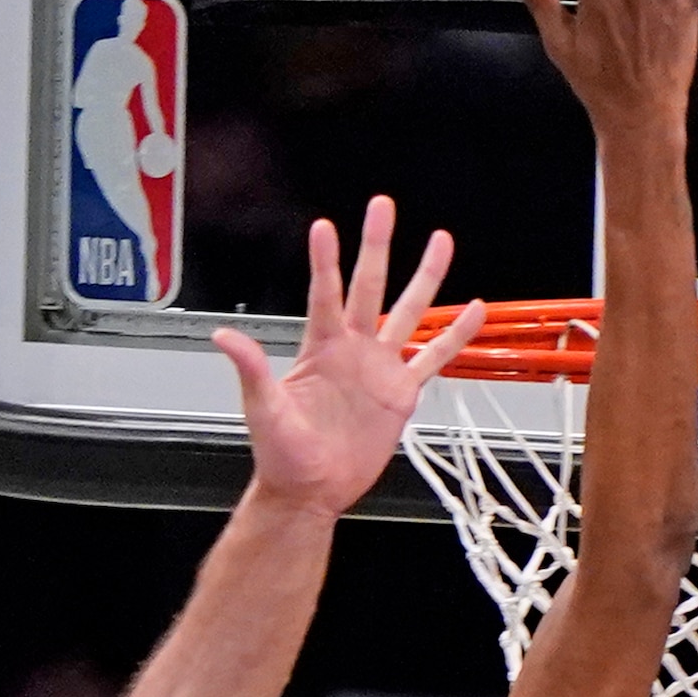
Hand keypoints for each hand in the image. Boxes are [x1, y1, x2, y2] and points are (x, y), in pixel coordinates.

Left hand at [221, 199, 484, 514]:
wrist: (312, 490)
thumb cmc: (282, 454)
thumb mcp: (263, 409)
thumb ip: (252, 369)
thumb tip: (224, 336)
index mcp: (320, 348)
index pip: (325, 295)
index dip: (326, 262)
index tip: (325, 228)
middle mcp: (352, 348)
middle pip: (369, 287)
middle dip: (377, 246)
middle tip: (383, 207)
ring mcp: (379, 367)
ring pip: (409, 311)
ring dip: (425, 277)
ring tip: (442, 241)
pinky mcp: (401, 393)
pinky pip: (433, 357)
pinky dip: (454, 336)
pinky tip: (473, 311)